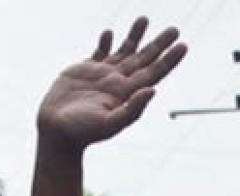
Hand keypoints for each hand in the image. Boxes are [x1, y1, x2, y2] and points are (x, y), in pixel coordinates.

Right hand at [36, 17, 185, 150]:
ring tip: (144, 19)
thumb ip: (132, 108)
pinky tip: (109, 34)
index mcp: (127, 93)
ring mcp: (102, 75)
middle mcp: (118, 82)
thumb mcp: (110, 123)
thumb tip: (153, 90)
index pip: (153, 73)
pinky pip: (99, 52)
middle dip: (158, 44)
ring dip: (135, 36)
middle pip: (144, 59)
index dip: (169, 60)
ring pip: (124, 51)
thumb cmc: (82, 132)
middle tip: (174, 29)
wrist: (56, 132)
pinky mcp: (84, 71)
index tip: (182, 45)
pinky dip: (105, 42)